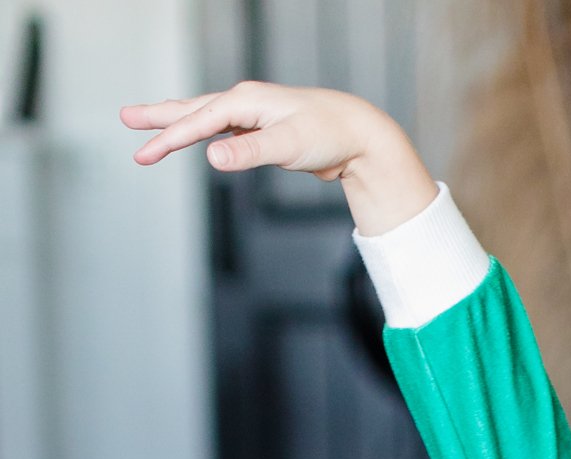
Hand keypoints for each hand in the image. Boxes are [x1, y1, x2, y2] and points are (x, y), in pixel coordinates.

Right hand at [122, 83, 435, 235]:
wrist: (358, 135)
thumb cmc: (328, 135)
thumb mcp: (287, 145)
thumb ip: (248, 153)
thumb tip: (212, 157)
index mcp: (246, 102)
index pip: (199, 121)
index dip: (170, 138)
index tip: (144, 153)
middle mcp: (245, 102)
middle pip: (192, 109)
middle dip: (159, 117)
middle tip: (125, 119)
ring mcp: (252, 115)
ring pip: (205, 117)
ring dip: (176, 122)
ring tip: (146, 126)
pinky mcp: (262, 131)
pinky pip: (221, 129)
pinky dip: (201, 132)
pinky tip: (195, 138)